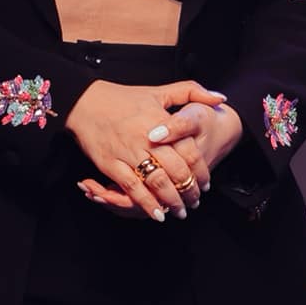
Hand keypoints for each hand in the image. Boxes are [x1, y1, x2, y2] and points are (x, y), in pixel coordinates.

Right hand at [65, 77, 228, 222]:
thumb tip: (220, 98)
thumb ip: (193, 91)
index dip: (201, 171)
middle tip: (195, 202)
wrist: (85, 102)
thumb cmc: (125, 97)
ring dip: (171, 201)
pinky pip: (132, 188)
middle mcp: (147, 139)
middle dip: (189, 191)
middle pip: (176, 171)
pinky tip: (156, 213)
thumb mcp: (160, 90)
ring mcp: (128, 153)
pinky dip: (146, 203)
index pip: (189, 151)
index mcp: (162, 121)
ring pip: (157, 182)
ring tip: (180, 212)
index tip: (206, 183)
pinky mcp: (111, 164)